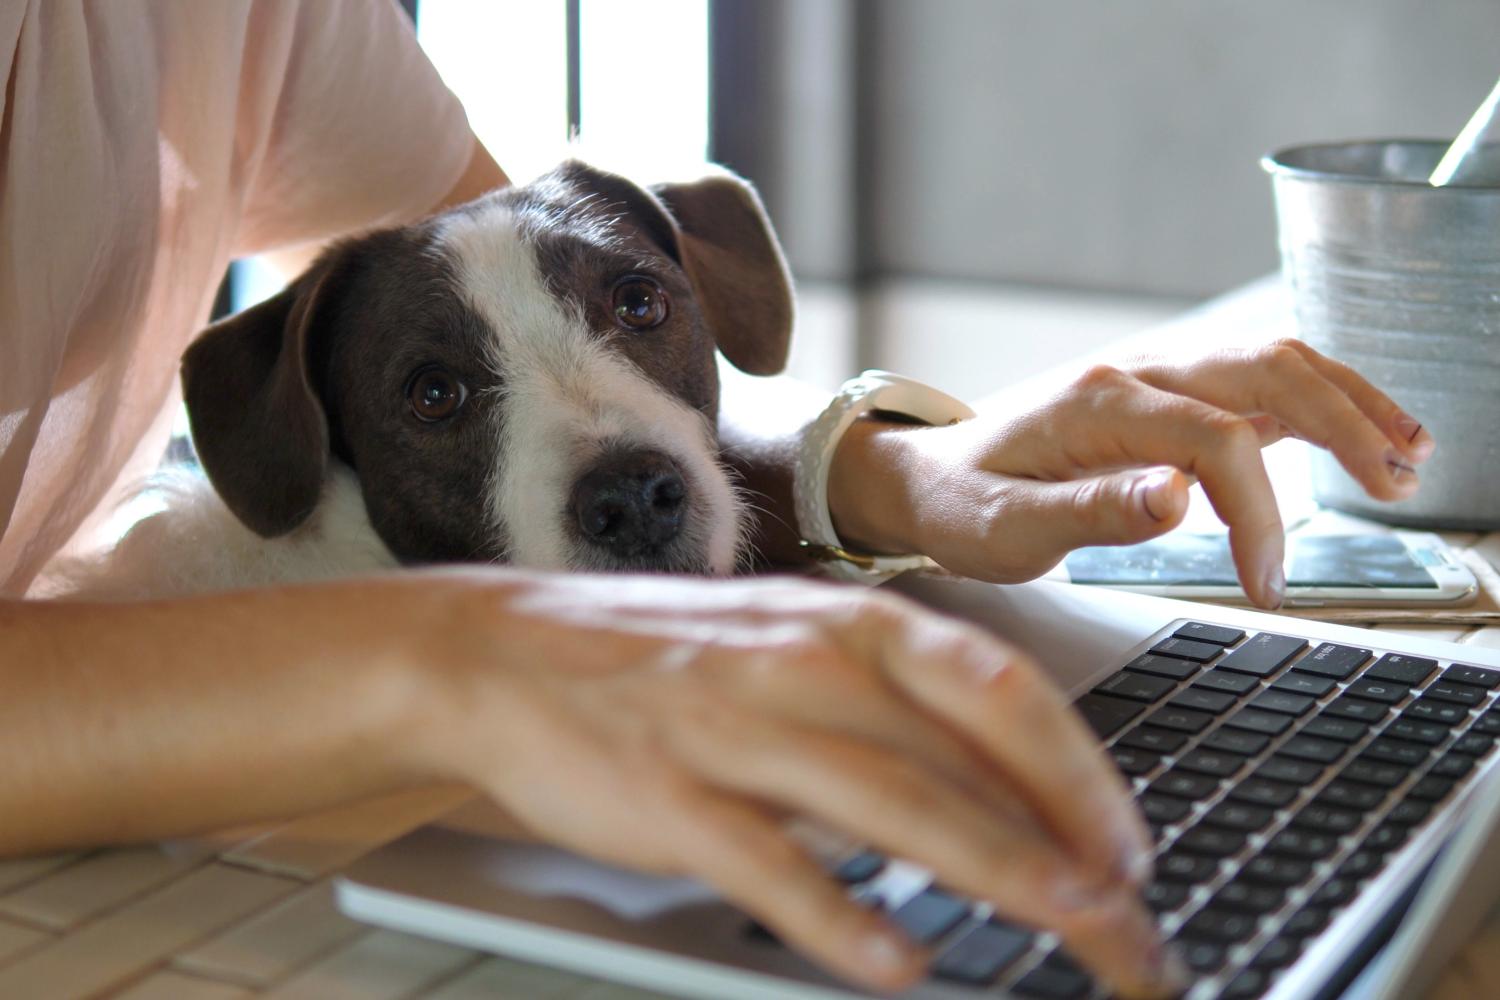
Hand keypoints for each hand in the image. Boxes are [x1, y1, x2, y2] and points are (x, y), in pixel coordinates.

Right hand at [410, 571, 1184, 996]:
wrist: (506, 652)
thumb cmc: (668, 657)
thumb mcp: (793, 650)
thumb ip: (892, 712)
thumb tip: (1005, 791)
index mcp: (847, 624)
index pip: (999, 690)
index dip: (1081, 772)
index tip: (1130, 847)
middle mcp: (806, 664)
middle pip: (967, 756)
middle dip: (1067, 843)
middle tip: (1130, 923)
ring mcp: (735, 725)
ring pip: (891, 801)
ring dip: (994, 870)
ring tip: (1066, 928)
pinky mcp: (667, 792)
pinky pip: (769, 860)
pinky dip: (839, 915)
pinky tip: (897, 962)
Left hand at [829, 339, 1435, 607]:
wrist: (927, 476)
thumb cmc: (961, 505)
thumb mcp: (1004, 530)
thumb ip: (1089, 513)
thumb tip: (1178, 499)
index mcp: (1099, 406)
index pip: (1217, 439)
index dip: (1258, 511)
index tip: (1266, 581)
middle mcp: (1135, 376)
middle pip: (1265, 371)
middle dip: (1343, 423)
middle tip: (1398, 484)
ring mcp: (1153, 379)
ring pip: (1271, 363)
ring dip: (1344, 400)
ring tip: (1407, 452)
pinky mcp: (1162, 400)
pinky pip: (1252, 383)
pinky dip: (1314, 402)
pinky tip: (1358, 434)